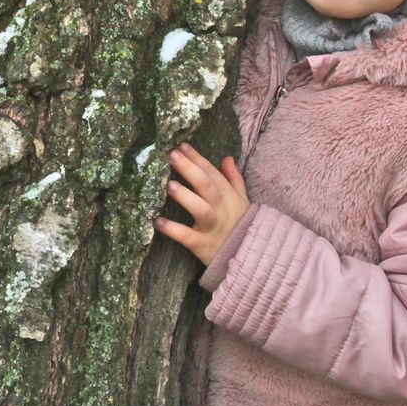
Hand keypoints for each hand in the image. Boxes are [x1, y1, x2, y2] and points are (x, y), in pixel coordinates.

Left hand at [154, 143, 248, 264]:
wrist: (249, 259)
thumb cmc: (239, 226)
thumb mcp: (242, 202)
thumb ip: (234, 179)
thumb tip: (227, 158)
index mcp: (229, 197)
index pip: (213, 173)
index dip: (198, 159)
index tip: (182, 146)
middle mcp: (222, 210)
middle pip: (207, 186)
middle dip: (190, 169)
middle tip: (172, 156)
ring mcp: (213, 228)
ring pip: (201, 210)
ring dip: (186, 197)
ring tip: (169, 185)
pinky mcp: (203, 246)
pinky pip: (188, 237)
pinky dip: (173, 229)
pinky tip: (158, 221)